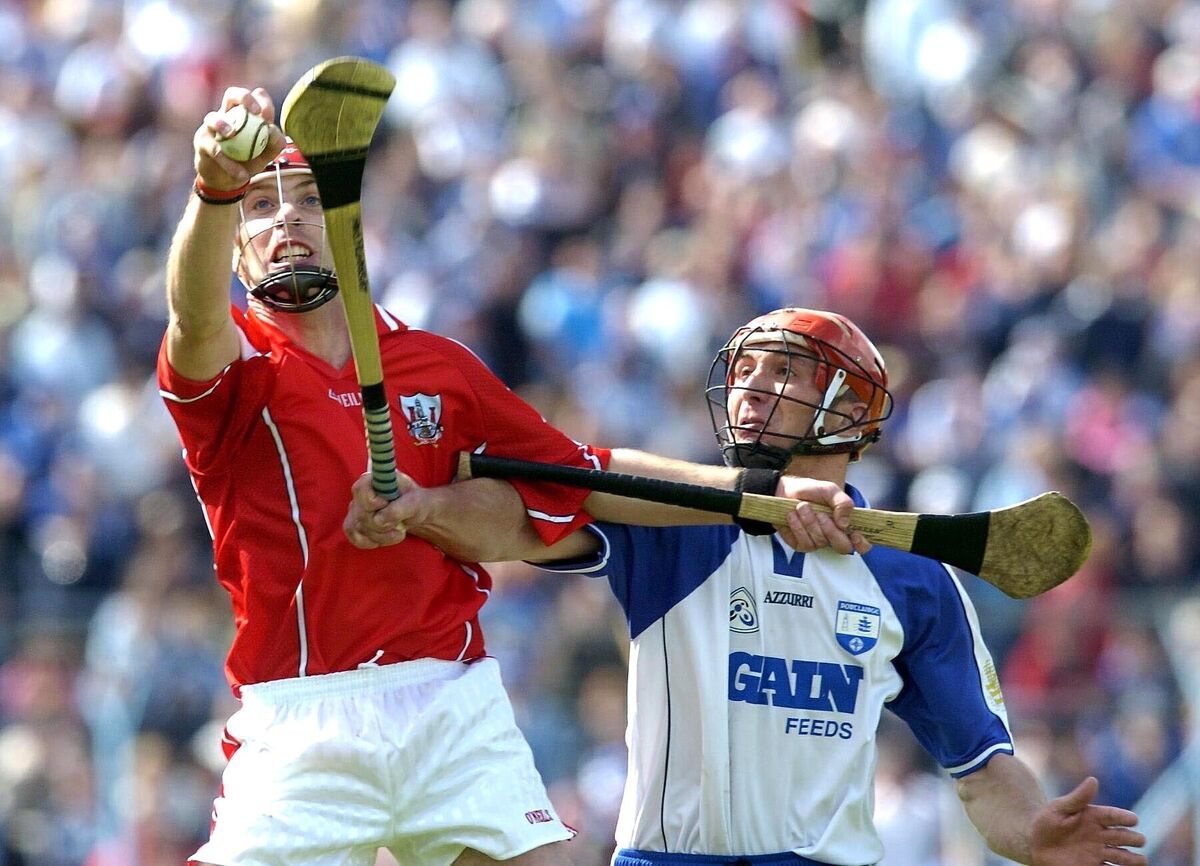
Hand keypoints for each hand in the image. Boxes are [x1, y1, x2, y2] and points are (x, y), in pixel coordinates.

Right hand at [193, 86, 286, 189]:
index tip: (266, 113)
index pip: (254, 97)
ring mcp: (211, 126)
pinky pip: (214, 149)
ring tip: (232, 135)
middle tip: (256, 112)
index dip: (261, 99)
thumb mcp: (266, 154)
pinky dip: (229, 163)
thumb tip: (272, 128)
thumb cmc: (248, 161)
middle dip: (243, 97)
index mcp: (245, 114)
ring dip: (222, 124)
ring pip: (213, 118)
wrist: (226, 180)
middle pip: (231, 94)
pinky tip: (241, 175)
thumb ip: (274, 142)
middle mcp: (227, 114)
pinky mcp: (202, 142)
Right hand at [343, 471, 422, 548]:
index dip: (373, 502)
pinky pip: (356, 538)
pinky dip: (372, 542)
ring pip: (358, 528)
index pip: (360, 489)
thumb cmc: (415, 503)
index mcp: (373, 479)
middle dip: (383, 525)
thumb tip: (379, 521)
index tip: (387, 504)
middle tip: (400, 524)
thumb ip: (399, 508)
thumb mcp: (415, 502)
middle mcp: (360, 493)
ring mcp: (355, 509)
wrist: (414, 514)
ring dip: (381, 536)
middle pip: (361, 514)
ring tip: (398, 532)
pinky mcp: (354, 525)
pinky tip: (384, 538)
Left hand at [773, 476, 870, 555]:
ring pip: (820, 542)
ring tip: (802, 506)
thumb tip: (845, 523)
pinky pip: (803, 542)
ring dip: (809, 522)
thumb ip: (843, 503)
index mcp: (846, 525)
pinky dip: (797, 526)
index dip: (862, 544)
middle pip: (842, 547)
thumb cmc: (811, 491)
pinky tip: (792, 515)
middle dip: (831, 530)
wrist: (786, 490)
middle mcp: (833, 537)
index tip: (855, 534)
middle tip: (821, 514)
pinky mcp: (800, 545)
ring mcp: (817, 543)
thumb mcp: (830, 490)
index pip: (862, 545)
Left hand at [1031, 777, 1145, 865]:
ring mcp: (1098, 852)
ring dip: (1133, 860)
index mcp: (1094, 817)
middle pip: (1124, 837)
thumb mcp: (1059, 808)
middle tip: (1139, 840)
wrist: (1034, 842)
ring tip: (1142, 861)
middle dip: (1134, 839)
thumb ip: (1078, 797)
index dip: (1125, 817)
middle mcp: (1100, 835)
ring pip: (1123, 857)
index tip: (1133, 820)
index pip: (1115, 816)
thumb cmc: (1046, 821)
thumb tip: (1093, 780)